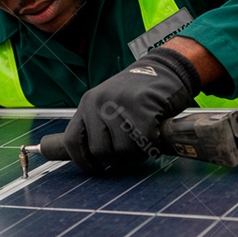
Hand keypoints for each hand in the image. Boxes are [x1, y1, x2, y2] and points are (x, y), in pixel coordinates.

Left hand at [61, 48, 200, 173]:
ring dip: (138, 153)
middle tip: (130, 150)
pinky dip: (153, 146)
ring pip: (124, 150)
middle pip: (100, 151)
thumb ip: (97, 127)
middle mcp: (99, 102)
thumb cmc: (138, 94)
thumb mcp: (108, 104)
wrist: (165, 68)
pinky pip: (145, 143)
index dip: (83, 161)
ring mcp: (120, 104)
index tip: (96, 168)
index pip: (72, 141)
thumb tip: (89, 159)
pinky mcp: (143, 106)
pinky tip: (156, 136)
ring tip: (144, 141)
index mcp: (87, 104)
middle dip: (118, 159)